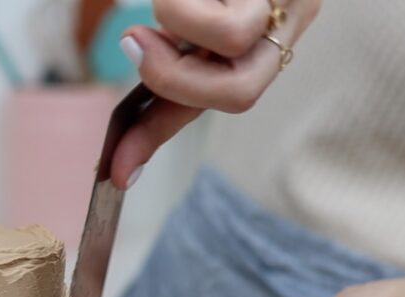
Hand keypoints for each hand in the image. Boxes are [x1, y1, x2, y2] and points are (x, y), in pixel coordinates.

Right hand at [110, 0, 320, 189]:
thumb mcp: (186, 8)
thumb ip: (165, 42)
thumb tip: (129, 68)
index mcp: (259, 36)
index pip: (211, 102)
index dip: (159, 138)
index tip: (115, 173)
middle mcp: (282, 23)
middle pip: (239, 97)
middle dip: (173, 83)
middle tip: (136, 46)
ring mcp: (289, 1)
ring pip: (233, 51)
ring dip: (176, 27)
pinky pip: (225, 19)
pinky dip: (182, 5)